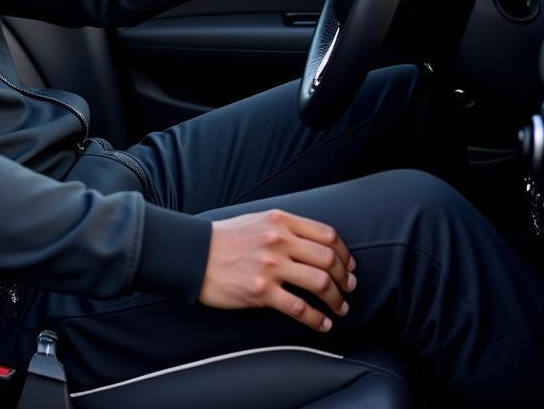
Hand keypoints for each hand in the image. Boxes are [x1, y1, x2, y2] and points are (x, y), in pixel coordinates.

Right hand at [198, 209, 356, 331]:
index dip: (344, 253)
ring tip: (340, 307)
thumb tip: (313, 243)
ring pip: (320, 283)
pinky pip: (300, 308)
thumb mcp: (256, 220)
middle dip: (345, 278)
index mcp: (279, 221)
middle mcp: (278, 240)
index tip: (348, 265)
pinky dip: (317, 319)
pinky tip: (322, 323)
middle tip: (349, 288)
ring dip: (337, 299)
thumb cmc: (224, 239)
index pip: (327, 235)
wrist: (194, 254)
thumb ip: (284, 227)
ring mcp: (270, 266)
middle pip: (328, 260)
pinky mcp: (262, 291)